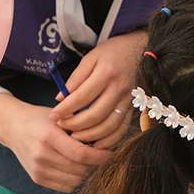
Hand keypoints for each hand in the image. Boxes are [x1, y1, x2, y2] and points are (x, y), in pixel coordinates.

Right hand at [0, 94, 110, 191]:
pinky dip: (74, 178)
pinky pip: (66, 186)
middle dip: (93, 163)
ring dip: (84, 172)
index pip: (81, 154)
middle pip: (80, 169)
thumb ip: (79, 128)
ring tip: (83, 159)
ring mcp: (38, 169)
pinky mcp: (37, 179)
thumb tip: (105, 141)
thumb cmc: (38, 119)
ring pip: (75, 181)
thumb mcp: (59, 116)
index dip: (100, 156)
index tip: (109, 153)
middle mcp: (42, 155)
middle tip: (97, 153)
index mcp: (49, 137)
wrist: (12, 127)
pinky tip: (72, 165)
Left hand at [50, 30, 146, 148]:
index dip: (66, 109)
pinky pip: (122, 129)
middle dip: (75, 124)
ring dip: (90, 136)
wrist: (139, 49)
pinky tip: (95, 143)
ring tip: (74, 136)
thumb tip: (60, 99)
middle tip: (62, 126)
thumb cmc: (111, 52)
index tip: (53, 115)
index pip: (82, 97)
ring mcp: (128, 100)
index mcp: (106, 73)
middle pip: (95, 115)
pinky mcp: (134, 108)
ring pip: (109, 126)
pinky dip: (109, 140)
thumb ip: (75, 78)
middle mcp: (119, 89)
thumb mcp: (90, 58)